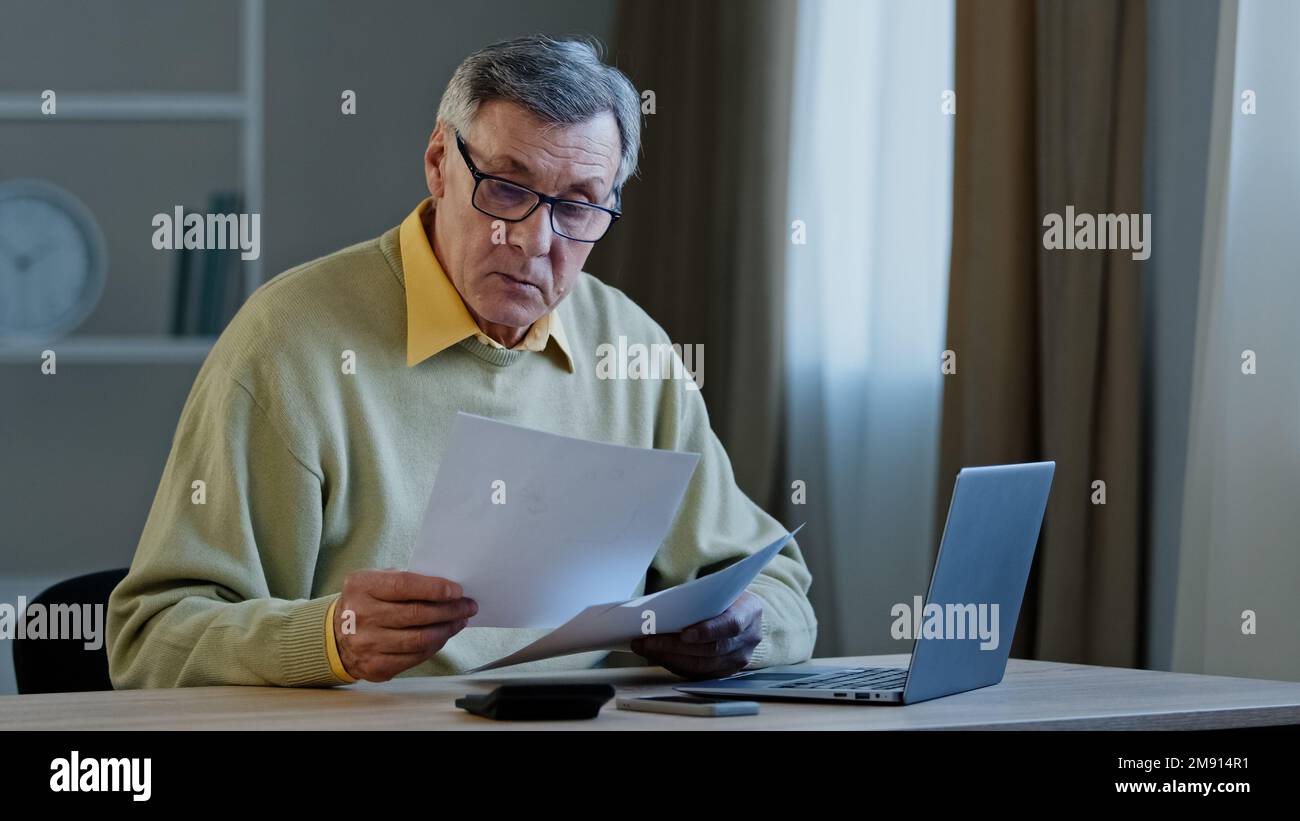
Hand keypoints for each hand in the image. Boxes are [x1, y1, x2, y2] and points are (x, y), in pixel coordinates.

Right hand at [333, 570, 476, 681]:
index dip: (435, 588)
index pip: (405, 585)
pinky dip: (435, 646)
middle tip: (468, 606)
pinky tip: (443, 636)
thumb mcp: (376, 581)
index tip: (457, 590)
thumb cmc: (366, 602)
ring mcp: (367, 644)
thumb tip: (447, 588)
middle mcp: (361, 615)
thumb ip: (405, 580)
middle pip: (416, 614)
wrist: (335, 635)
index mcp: (362, 586)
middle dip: (449, 610)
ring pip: (419, 639)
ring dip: (447, 629)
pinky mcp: (375, 666)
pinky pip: (415, 657)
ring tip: (460, 620)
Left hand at [630, 591, 762, 679]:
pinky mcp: (727, 671)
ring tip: (645, 647)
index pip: (731, 625)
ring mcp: (740, 658)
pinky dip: (675, 665)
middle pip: (711, 649)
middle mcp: (749, 638)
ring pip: (702, 666)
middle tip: (648, 640)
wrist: (744, 612)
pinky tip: (657, 656)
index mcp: (750, 611)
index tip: (684, 634)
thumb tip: (661, 607)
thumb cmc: (726, 597)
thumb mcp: (720, 589)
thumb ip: (700, 597)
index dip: (707, 631)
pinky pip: (698, 674)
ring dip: (670, 658)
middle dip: (675, 646)